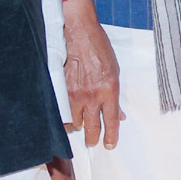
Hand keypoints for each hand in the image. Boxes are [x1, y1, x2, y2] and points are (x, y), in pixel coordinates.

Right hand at [62, 0, 121, 147]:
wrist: (79, 34)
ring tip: (81, 127)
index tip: (110, 145)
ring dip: (79, 126)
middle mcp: (92, 95)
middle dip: (93, 139)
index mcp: (109, 90)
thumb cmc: (100, 50)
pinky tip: (68, 118)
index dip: (111, 136)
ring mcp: (75, 94)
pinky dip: (66, 117)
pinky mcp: (61, 90)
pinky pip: (63, 111)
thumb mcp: (115, 72)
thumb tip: (119, 114)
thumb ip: (115, 96)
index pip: (111, 121)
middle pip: (92, 128)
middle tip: (94, 143)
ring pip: (75, 122)